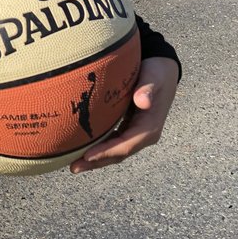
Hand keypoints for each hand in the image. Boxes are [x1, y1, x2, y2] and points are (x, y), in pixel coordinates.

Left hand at [70, 56, 178, 173]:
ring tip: (74, 164)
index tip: (87, 156)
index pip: (125, 145)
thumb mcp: (154, 77)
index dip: (106, 152)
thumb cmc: (156, 73)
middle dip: (97, 162)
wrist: (164, 71)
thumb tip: (143, 102)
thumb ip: (147, 89)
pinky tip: (83, 149)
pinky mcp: (130, 129)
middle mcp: (144, 135)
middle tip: (73, 167)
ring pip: (115, 151)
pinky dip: (100, 148)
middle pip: (118, 154)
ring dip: (96, 159)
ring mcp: (137, 134)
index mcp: (150, 127)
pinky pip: (113, 142)